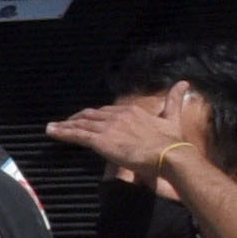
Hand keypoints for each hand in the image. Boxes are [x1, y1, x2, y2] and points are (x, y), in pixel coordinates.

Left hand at [47, 85, 212, 184]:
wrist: (168, 154)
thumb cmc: (171, 141)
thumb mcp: (172, 117)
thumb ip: (174, 100)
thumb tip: (184, 83)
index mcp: (132, 111)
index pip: (108, 111)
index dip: (96, 115)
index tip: (87, 118)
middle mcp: (117, 115)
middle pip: (92, 115)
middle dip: (78, 119)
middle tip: (66, 123)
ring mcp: (108, 127)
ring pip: (81, 124)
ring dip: (66, 125)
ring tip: (52, 127)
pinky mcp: (101, 140)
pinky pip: (78, 135)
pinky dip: (63, 132)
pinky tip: (52, 132)